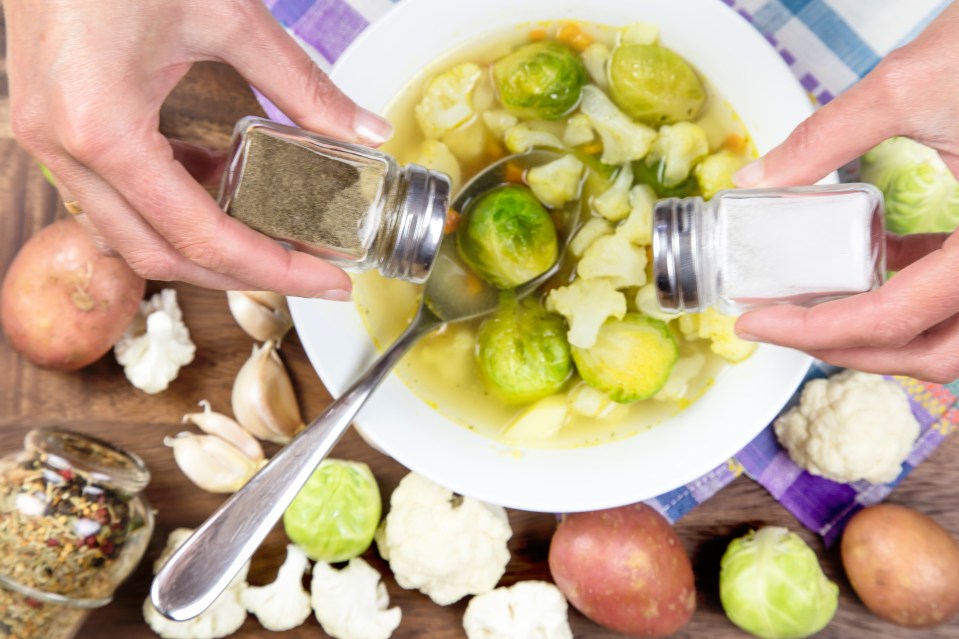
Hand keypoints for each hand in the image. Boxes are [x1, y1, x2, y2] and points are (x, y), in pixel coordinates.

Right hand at [4, 0, 392, 298]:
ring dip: (206, 242)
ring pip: (135, 233)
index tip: (326, 282)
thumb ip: (301, 83)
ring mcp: (52, 140)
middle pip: (162, 253)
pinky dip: (175, 201)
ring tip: (274, 231)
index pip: (201, 236)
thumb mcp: (227, 14)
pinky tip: (222, 181)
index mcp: (104, 128)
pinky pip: (118, 194)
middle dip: (243, 273)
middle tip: (311, 273)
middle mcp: (66, 148)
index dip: (271, 269)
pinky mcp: (56, 126)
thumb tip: (364, 132)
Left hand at [731, 2, 958, 381]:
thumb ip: (825, 137)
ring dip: (880, 333)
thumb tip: (757, 177)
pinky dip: (915, 295)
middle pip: (932, 354)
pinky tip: (873, 264)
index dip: (815, 330)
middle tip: (779, 328)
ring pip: (952, 336)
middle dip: (846, 350)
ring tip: (811, 307)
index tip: (757, 323)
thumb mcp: (912, 84)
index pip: (896, 318)